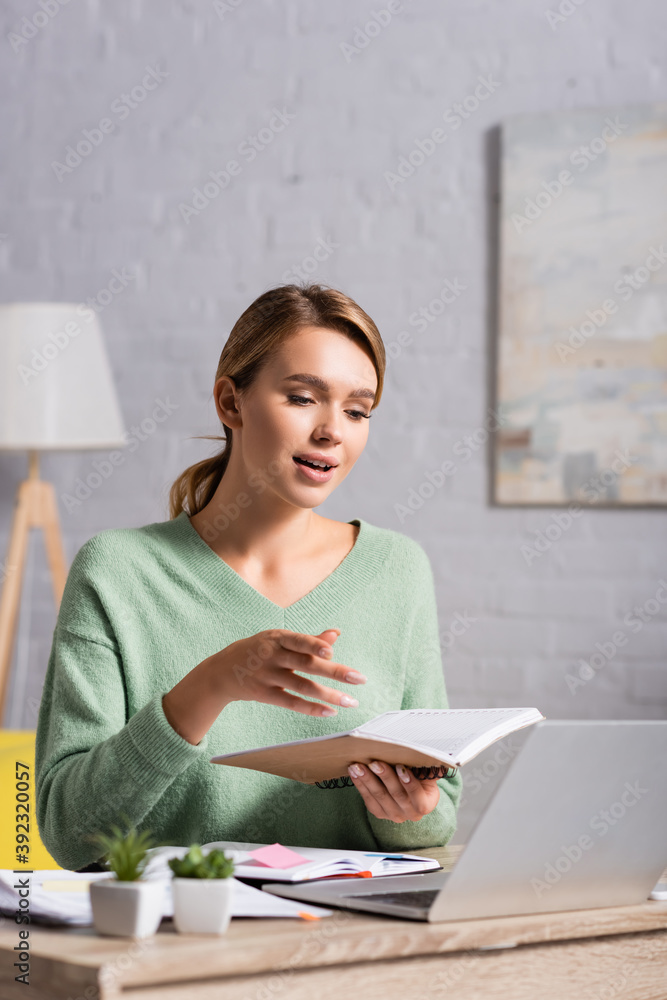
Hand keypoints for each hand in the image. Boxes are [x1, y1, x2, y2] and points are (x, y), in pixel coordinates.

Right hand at [162, 628, 365, 744]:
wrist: (222, 670)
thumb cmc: (259, 650)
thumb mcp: (278, 639)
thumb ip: (308, 640)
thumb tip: (335, 634)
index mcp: (278, 637)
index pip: (298, 640)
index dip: (314, 645)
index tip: (331, 651)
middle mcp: (272, 655)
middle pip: (306, 664)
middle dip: (335, 672)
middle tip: (359, 679)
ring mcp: (267, 676)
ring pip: (302, 686)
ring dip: (329, 695)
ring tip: (351, 701)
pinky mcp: (264, 694)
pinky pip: (291, 703)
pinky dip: (311, 708)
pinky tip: (330, 711)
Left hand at [346, 760, 440, 822]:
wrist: (410, 790)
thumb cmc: (419, 777)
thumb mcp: (426, 774)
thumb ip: (427, 768)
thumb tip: (429, 756)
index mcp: (425, 805)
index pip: (418, 796)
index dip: (409, 782)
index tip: (401, 767)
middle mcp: (410, 814)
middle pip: (396, 795)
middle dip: (385, 777)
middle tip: (375, 763)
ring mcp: (394, 815)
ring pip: (380, 797)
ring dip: (368, 780)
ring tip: (358, 766)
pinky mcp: (379, 813)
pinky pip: (369, 800)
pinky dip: (361, 785)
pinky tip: (354, 773)